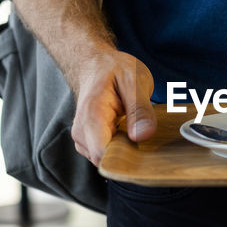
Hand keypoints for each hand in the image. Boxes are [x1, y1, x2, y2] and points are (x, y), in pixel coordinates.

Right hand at [70, 48, 156, 165]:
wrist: (96, 65)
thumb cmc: (114, 69)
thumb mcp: (134, 82)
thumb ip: (140, 110)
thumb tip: (142, 136)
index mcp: (92, 117)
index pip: (103, 155)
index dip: (126, 159)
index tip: (145, 149)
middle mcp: (82, 132)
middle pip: (107, 162)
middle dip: (129, 155)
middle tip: (143, 131)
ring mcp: (83, 140)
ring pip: (108, 161)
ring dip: (126, 151)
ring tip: (134, 127)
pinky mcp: (88, 143)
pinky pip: (107, 156)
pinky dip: (121, 149)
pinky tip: (128, 132)